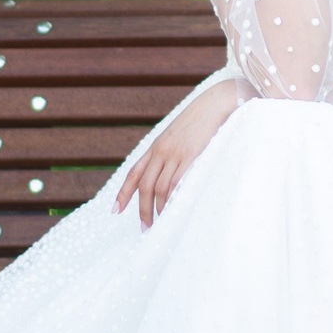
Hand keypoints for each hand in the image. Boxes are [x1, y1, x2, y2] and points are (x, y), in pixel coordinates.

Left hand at [113, 80, 239, 226]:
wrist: (216, 103)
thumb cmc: (201, 120)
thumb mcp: (179, 135)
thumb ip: (171, 151)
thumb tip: (170, 170)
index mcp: (156, 146)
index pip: (134, 173)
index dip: (123, 193)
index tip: (115, 211)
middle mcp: (161, 151)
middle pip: (145, 186)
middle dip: (142, 209)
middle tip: (145, 228)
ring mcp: (175, 154)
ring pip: (160, 188)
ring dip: (158, 209)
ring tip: (161, 224)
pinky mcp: (190, 156)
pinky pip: (177, 183)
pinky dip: (173, 199)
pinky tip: (174, 211)